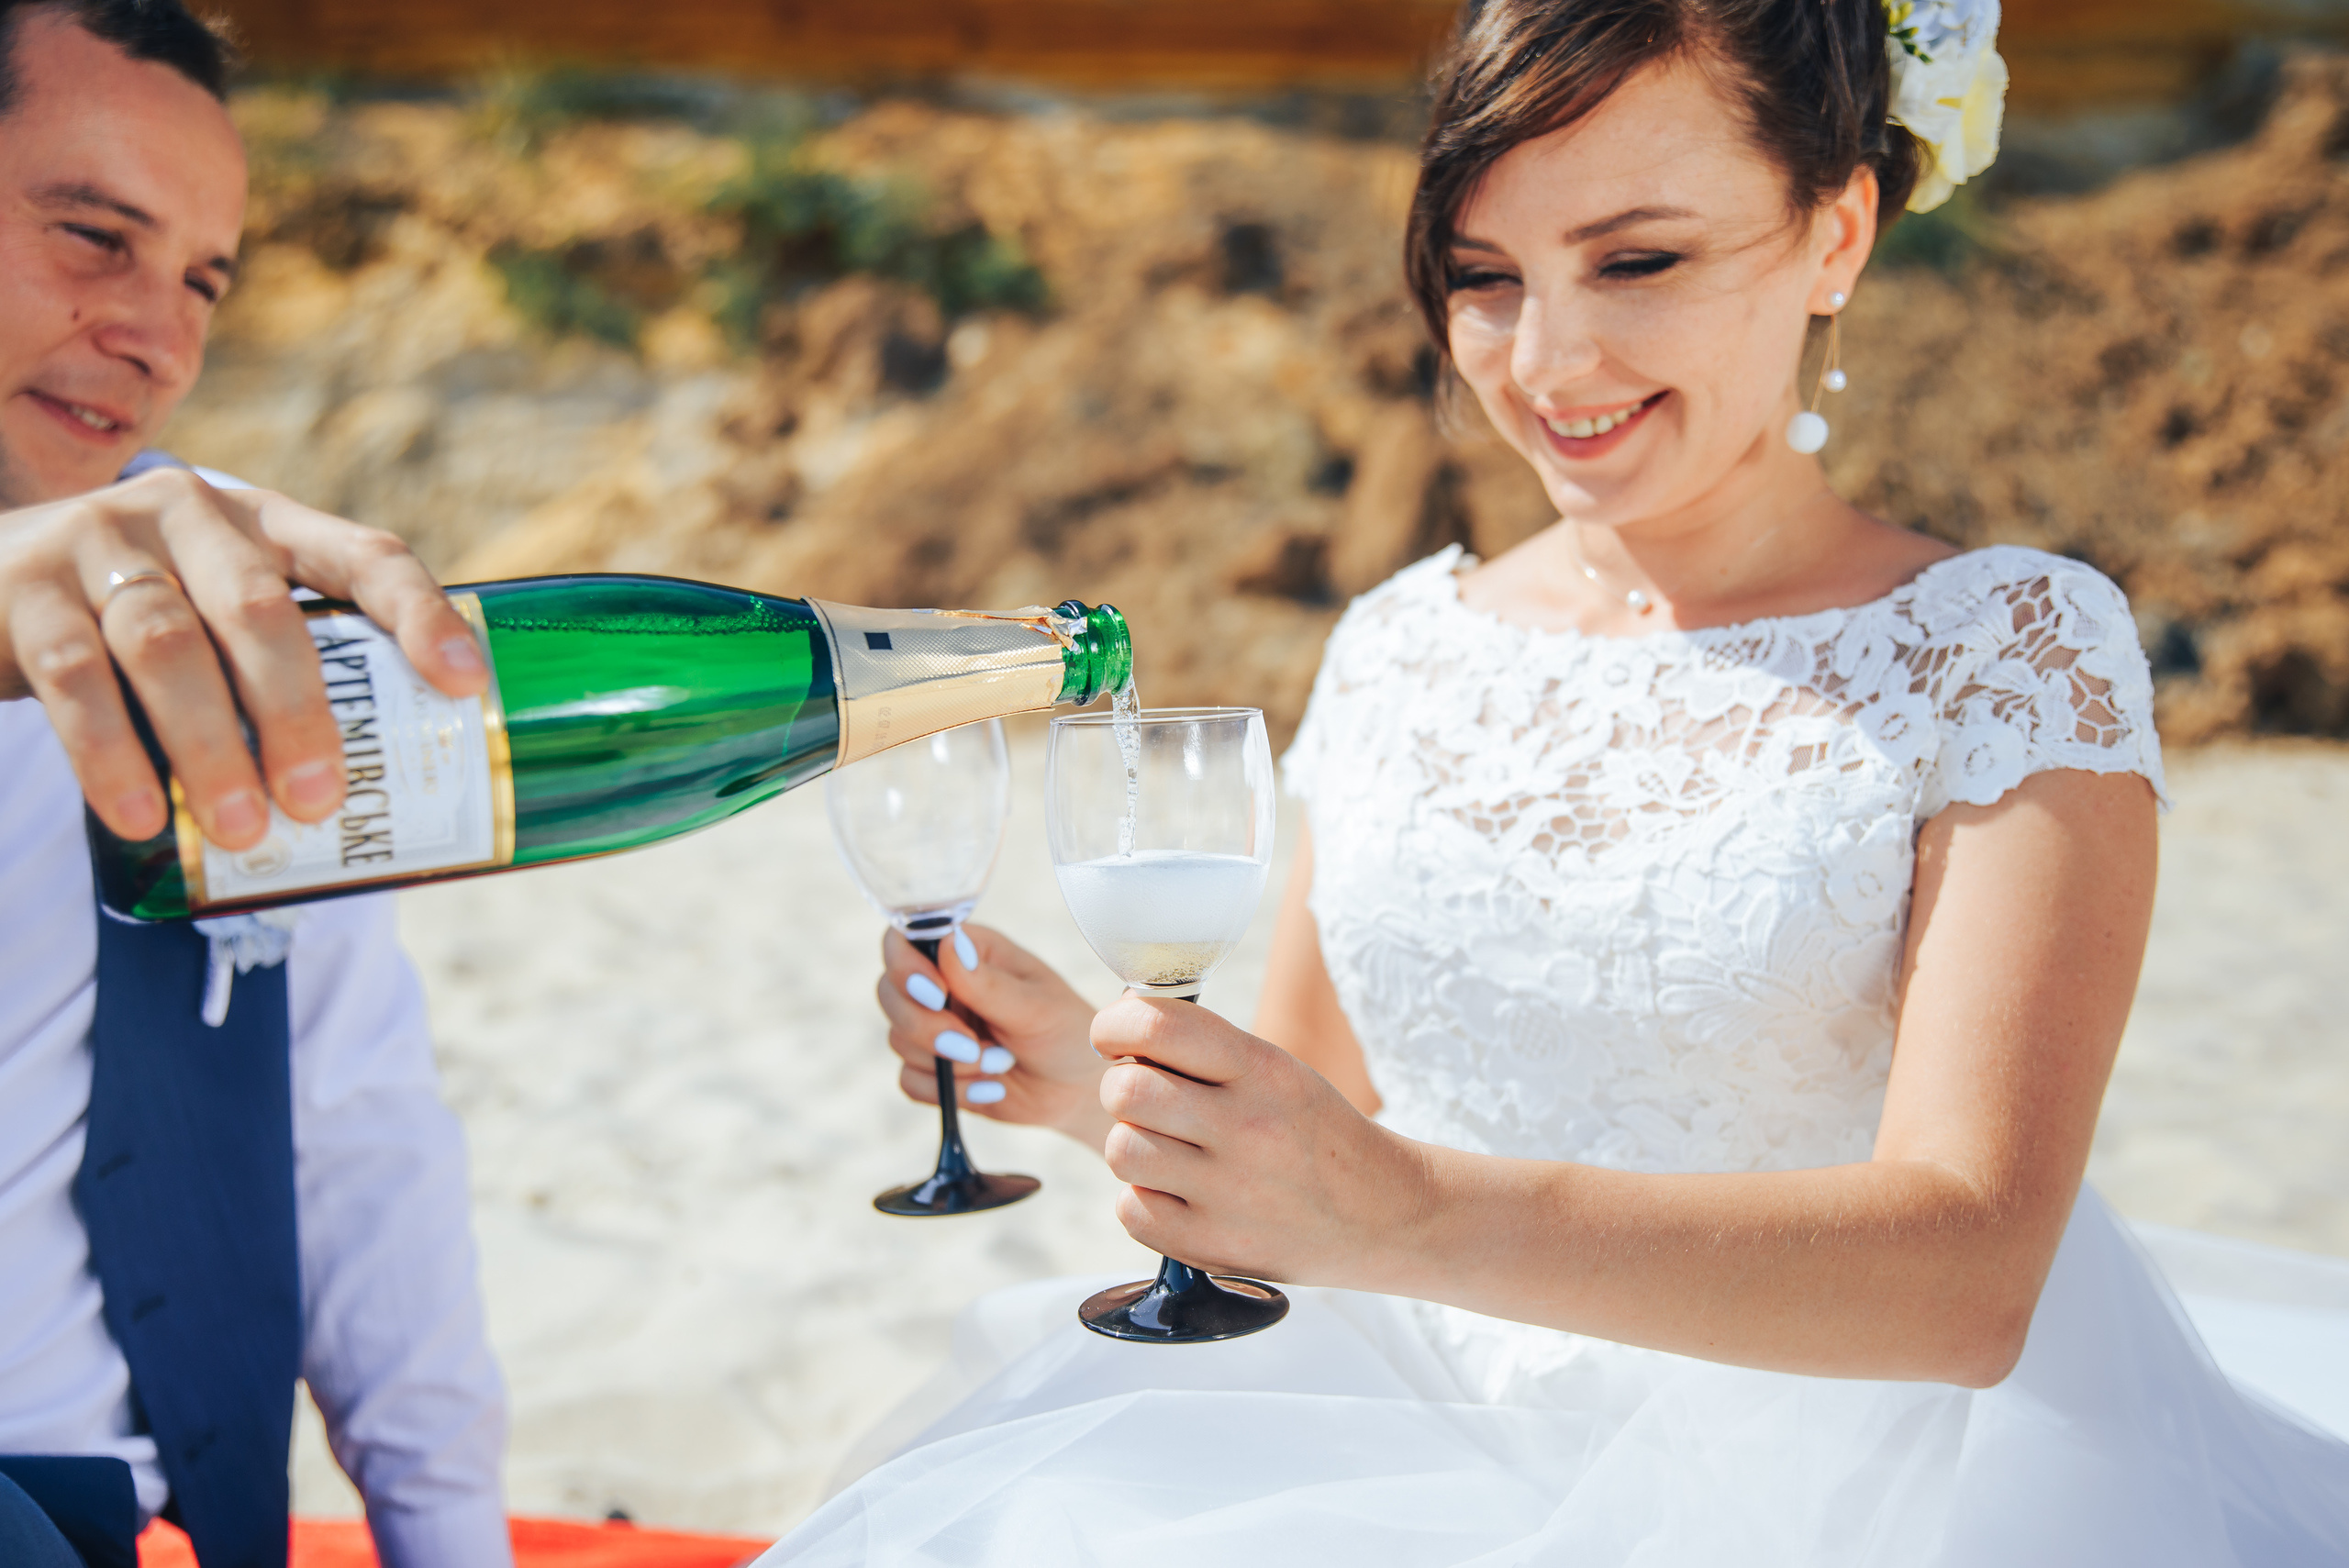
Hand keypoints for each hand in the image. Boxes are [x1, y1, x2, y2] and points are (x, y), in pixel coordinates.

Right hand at [0, 467, 485, 848]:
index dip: (420, 615)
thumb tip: (387, 802)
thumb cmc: (141, 621)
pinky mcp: (23, 587)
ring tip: (241, 828)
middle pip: (261, 610)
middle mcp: (189, 514)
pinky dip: (110, 753)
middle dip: (297, 711)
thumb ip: (288, 667)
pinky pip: (74, 674)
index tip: (466, 685)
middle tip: (319, 802)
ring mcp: (101, 540)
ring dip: (208, 746)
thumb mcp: (219, 614)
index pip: (364, 555)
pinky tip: (140, 816)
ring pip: (167, 646)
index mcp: (266, 523)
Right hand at [877, 924, 1109, 1145]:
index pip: (905, 939)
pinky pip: (910, 1080)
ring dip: (950, 1063)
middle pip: (890, 993)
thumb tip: (947, 943)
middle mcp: (942, 984)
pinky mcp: (933, 1068)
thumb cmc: (1065, 1032)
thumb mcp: (1036, 1007)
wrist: (1076, 1089)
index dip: (906, 966)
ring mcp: (934, 1026)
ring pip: (898, 1039)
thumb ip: (988, 983)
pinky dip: (949, 1091)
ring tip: (1001, 1063)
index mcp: (967, 952)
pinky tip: (991, 1088)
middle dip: (926, 1027)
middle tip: (972, 1046)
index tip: (937, 995)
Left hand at [1092, 997, 1432, 1286]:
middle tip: (1147, 1099)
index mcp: (1263, 1071)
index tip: (1115, 1035)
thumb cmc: (1314, 1133)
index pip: (1159, 1027)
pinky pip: (1130, 1211)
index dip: (1116, 1024)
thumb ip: (1205, 1051)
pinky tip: (1180, 1194)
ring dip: (1133, 1146)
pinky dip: (1144, 1201)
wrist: (1382, 1215)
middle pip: (1126, 1090)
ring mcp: (1229, 1194)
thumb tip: (1123, 1030)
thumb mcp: (1279, 1070)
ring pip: (1120, 1150)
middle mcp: (1246, 1129)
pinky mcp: (1213, 1248)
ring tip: (1169, 1150)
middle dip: (1123, 1088)